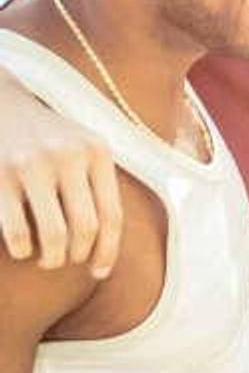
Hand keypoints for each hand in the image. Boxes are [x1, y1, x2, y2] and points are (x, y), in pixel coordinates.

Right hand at [0, 92, 122, 275]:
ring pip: (54, 235)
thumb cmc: (47, 135)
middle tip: (68, 260)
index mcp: (97, 151)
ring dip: (51, 258)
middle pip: (86, 229)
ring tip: (47, 259)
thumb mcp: (82, 146)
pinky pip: (17, 231)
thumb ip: (99, 182)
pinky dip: (22, 249)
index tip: (99, 272)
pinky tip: (22, 249)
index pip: (112, 215)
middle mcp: (68, 156)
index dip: (108, 251)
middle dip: (78, 255)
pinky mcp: (0, 175)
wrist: (0, 101)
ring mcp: (32, 164)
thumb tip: (112, 241)